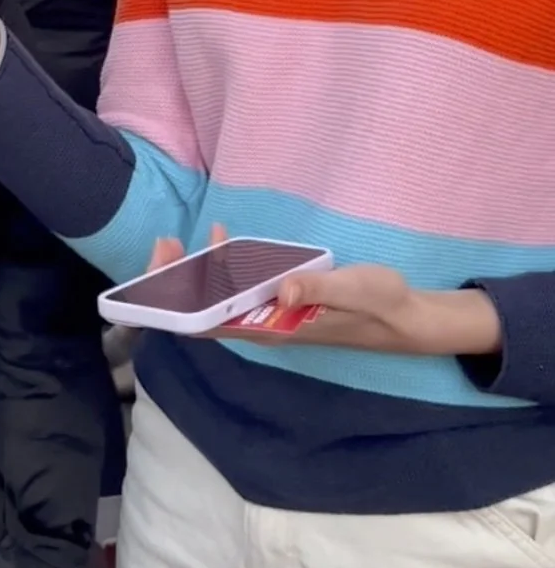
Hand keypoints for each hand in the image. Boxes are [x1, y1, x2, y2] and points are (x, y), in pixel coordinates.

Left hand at [147, 229, 501, 356]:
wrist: (403, 317)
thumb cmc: (377, 303)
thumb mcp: (351, 289)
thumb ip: (316, 288)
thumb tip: (281, 289)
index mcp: (270, 327)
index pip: (205, 323)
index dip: (174, 301)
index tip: (164, 267)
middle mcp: (261, 325)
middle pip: (201, 312)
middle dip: (175, 281)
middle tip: (166, 242)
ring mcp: (268, 315)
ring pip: (216, 300)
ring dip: (194, 274)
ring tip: (180, 241)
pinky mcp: (279, 304)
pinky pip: (238, 289)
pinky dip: (221, 267)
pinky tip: (222, 242)